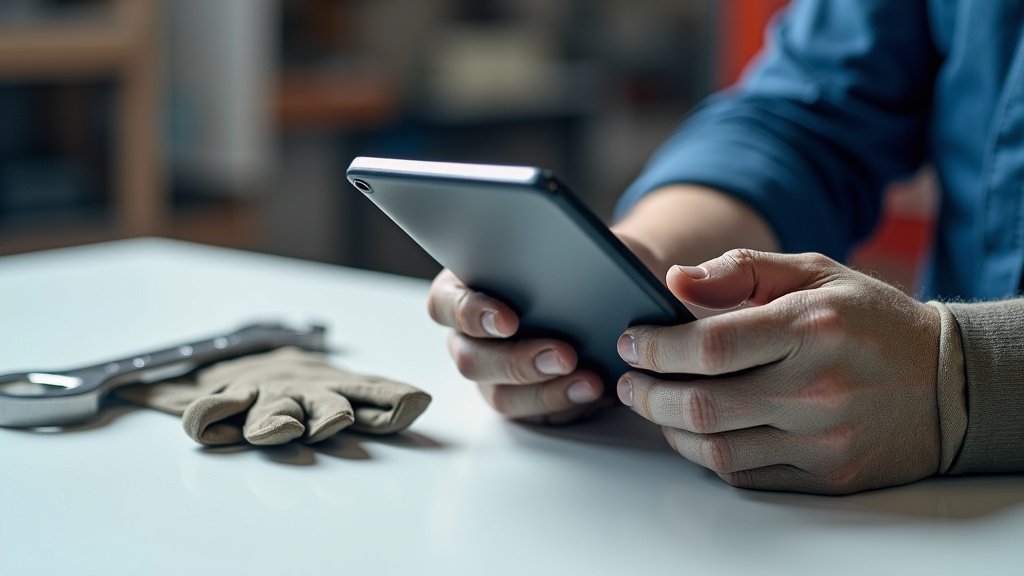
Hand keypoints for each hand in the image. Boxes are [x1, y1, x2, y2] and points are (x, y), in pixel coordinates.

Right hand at [427, 269, 604, 422]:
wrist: (599, 290)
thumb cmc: (569, 262)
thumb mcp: (564, 250)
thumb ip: (558, 254)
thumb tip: (580, 260)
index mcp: (462, 291)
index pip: (446, 304)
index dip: (471, 314)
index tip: (508, 321)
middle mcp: (466, 337)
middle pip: (471, 360)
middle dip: (518, 361)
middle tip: (563, 355)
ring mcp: (489, 373)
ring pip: (499, 395)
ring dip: (545, 391)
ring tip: (589, 382)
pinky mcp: (518, 399)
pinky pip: (532, 414)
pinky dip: (565, 404)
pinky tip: (594, 392)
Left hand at [616, 250, 940, 493]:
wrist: (947, 381)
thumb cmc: (870, 320)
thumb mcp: (814, 271)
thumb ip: (741, 269)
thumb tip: (675, 280)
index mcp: (810, 327)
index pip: (709, 347)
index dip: (655, 348)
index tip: (631, 342)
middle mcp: (817, 389)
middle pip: (702, 406)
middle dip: (647, 395)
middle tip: (628, 382)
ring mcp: (823, 440)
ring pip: (717, 449)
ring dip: (669, 429)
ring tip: (654, 406)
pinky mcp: (827, 475)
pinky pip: (746, 475)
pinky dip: (709, 455)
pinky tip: (696, 432)